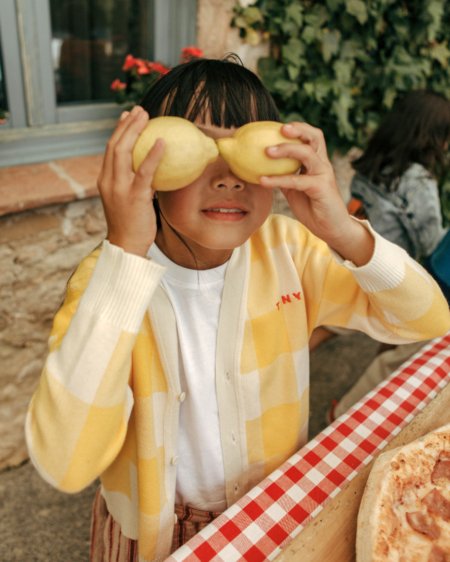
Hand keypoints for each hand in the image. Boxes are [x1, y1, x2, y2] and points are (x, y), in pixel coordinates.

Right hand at [97, 105, 164, 255]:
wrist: (126, 246)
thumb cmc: (131, 224)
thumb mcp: (128, 199)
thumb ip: (134, 183)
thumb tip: (152, 170)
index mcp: (105, 180)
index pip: (110, 149)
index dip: (118, 130)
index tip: (127, 116)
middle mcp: (109, 181)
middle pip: (114, 145)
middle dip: (126, 124)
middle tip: (139, 110)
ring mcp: (119, 188)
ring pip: (123, 152)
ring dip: (135, 131)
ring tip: (146, 117)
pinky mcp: (134, 197)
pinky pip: (144, 172)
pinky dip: (152, 155)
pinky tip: (162, 143)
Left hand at [260, 122, 373, 265]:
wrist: (331, 228)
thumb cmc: (313, 208)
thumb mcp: (294, 190)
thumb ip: (284, 177)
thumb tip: (261, 170)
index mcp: (317, 162)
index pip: (311, 137)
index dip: (297, 128)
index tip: (277, 126)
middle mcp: (322, 164)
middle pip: (315, 137)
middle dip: (298, 129)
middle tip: (279, 128)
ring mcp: (323, 174)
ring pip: (306, 153)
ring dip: (286, 149)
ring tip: (266, 151)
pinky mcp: (321, 187)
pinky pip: (297, 180)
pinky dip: (278, 179)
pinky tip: (263, 180)